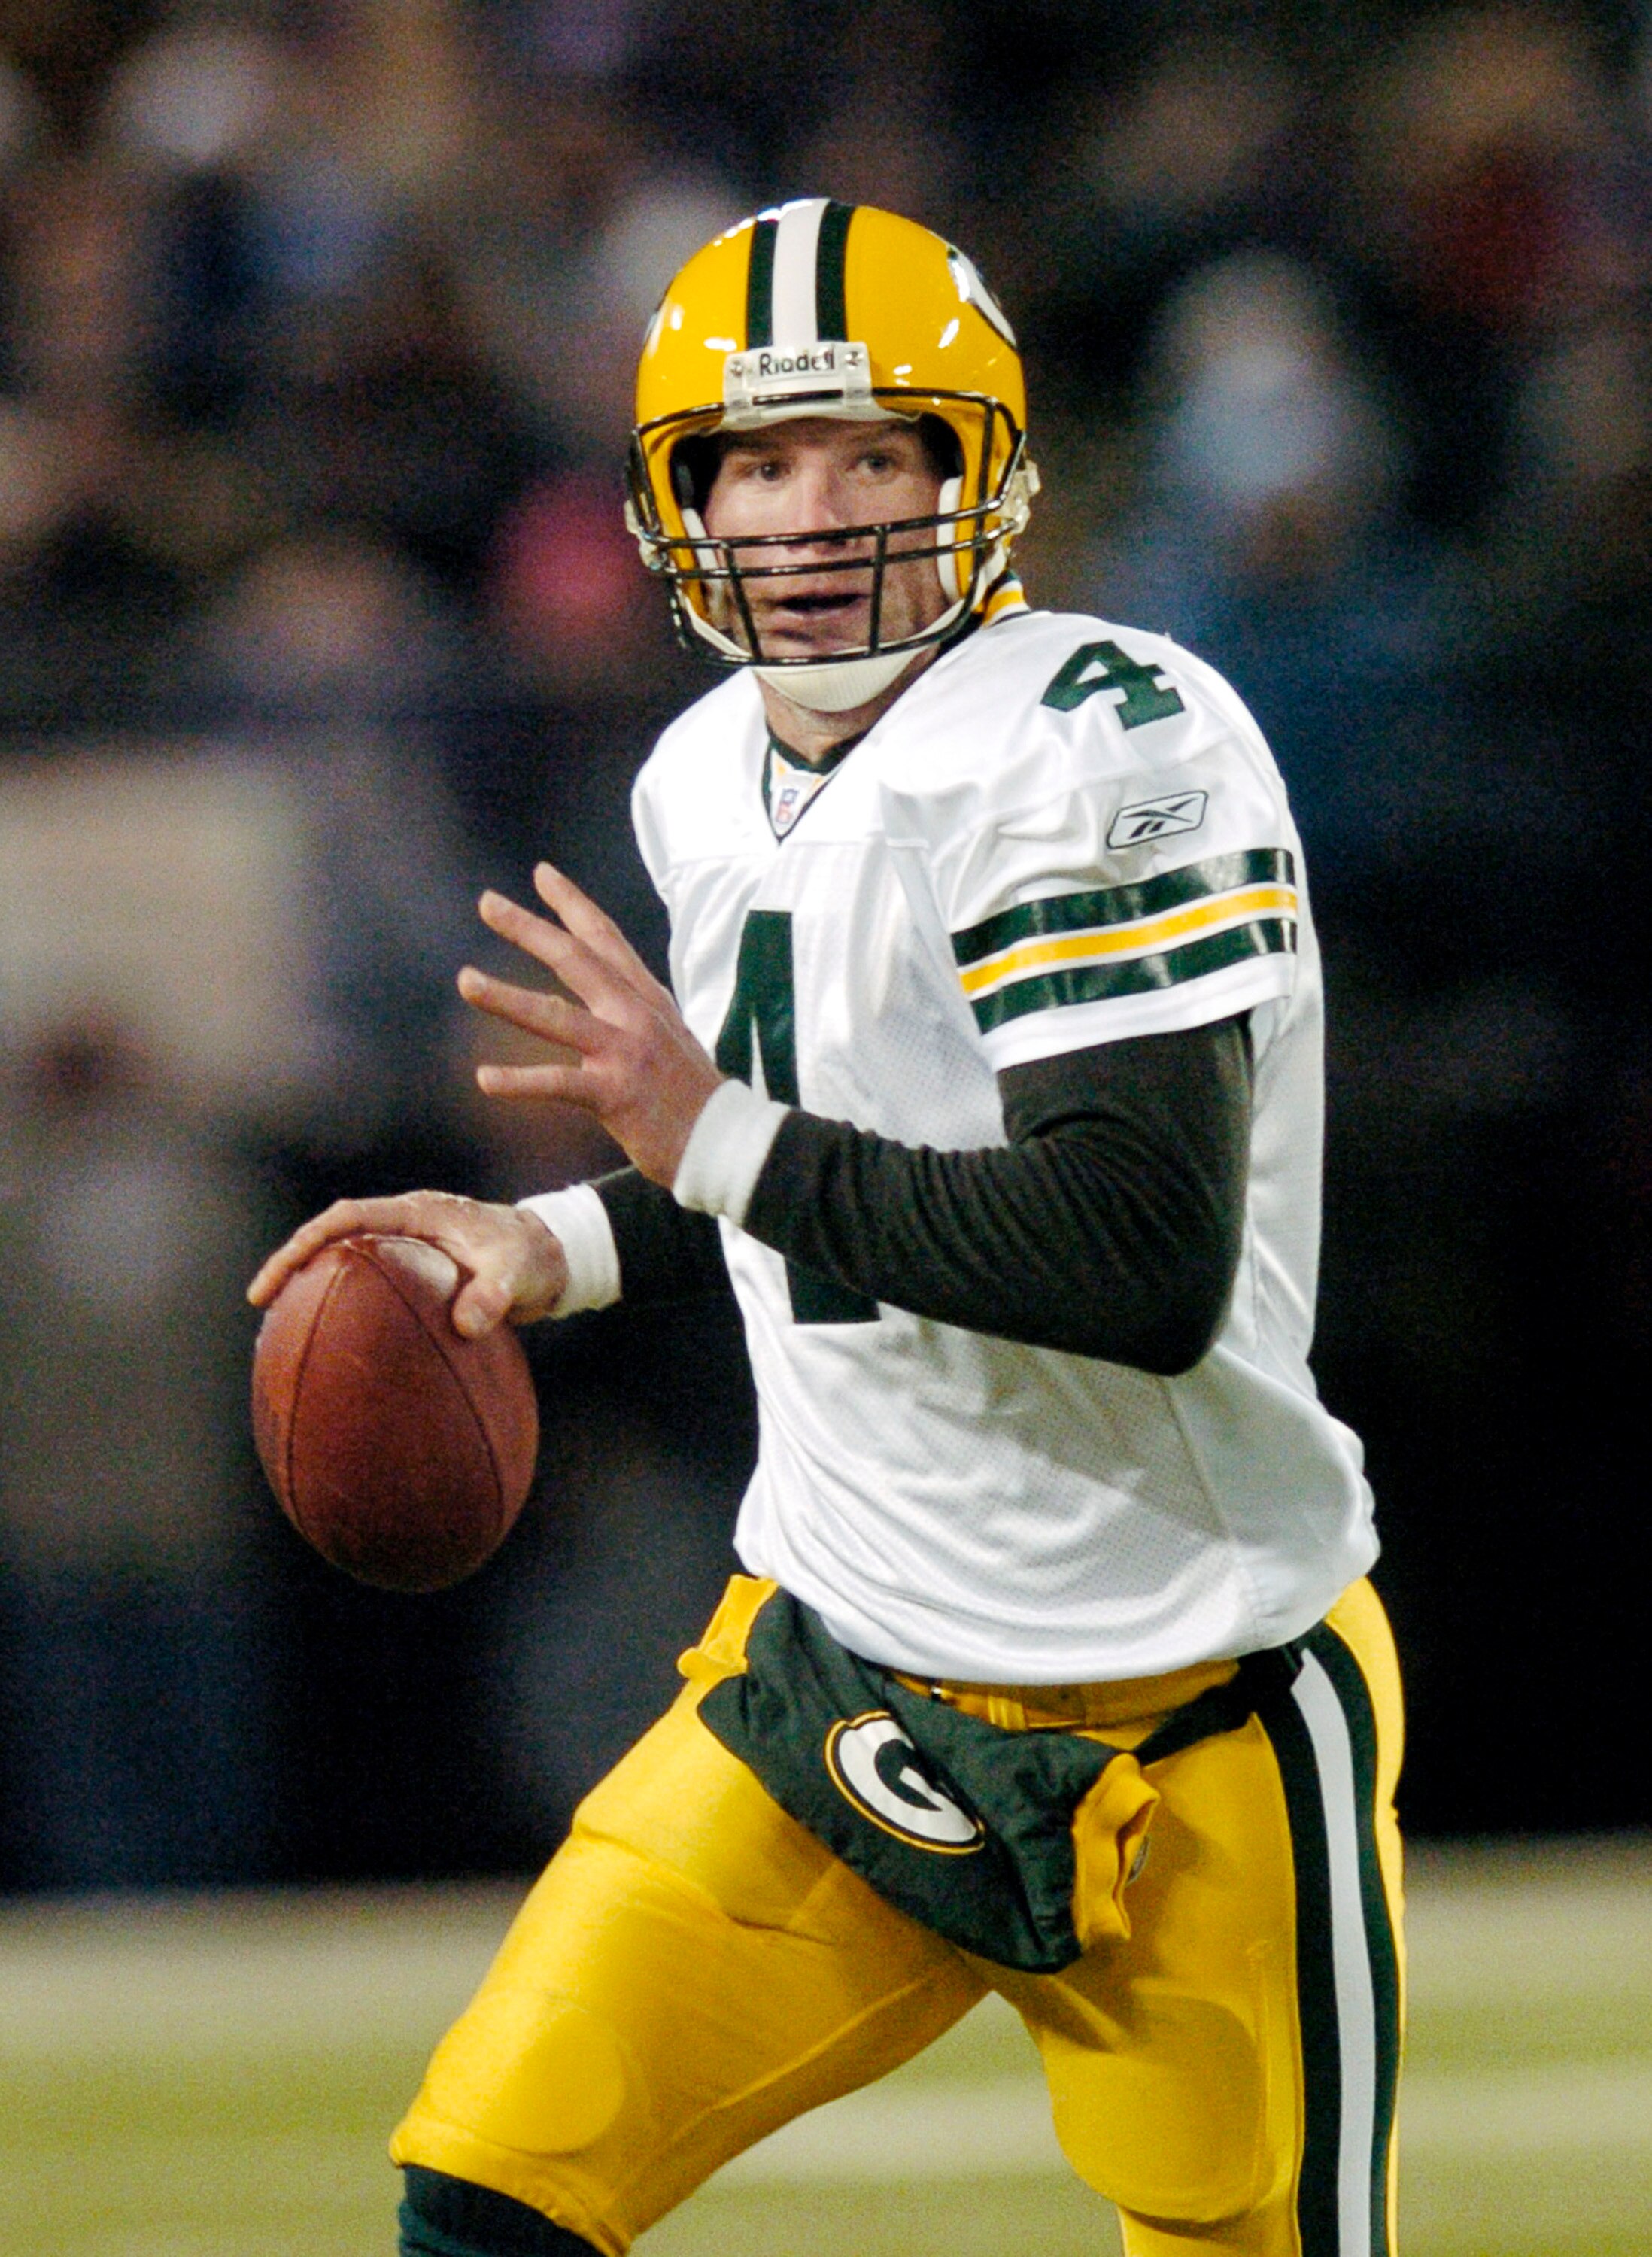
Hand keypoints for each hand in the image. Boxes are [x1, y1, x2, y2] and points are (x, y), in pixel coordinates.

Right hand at [247, 1192, 566, 1337]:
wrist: (553, 1257)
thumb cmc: (533, 1257)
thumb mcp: (518, 1272)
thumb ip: (495, 1294)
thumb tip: (467, 1326)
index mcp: (417, 1212)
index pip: (344, 1218)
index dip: (304, 1244)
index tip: (273, 1280)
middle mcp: (405, 1225)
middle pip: (333, 1237)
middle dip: (294, 1263)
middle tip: (261, 1302)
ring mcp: (409, 1247)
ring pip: (348, 1261)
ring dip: (317, 1285)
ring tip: (284, 1327)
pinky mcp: (417, 1271)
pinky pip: (372, 1288)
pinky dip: (350, 1309)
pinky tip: (337, 1348)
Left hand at [458, 862, 724, 1185]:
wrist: (730, 1141)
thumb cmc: (693, 1097)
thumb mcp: (668, 1037)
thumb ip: (628, 1013)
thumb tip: (580, 999)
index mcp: (646, 1000)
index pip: (606, 940)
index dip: (573, 904)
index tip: (542, 874)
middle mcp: (635, 1016)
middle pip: (576, 959)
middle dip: (529, 928)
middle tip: (488, 902)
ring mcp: (626, 1052)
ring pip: (557, 1016)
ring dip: (507, 998)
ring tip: (466, 981)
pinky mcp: (616, 1094)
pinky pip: (559, 1083)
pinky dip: (520, 1082)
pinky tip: (484, 1079)